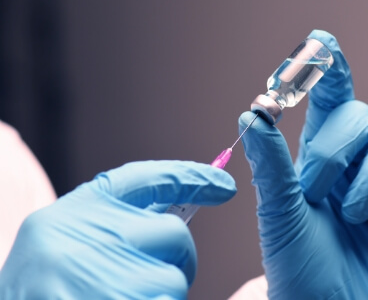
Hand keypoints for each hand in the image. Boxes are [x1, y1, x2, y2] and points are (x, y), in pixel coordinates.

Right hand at [0, 160, 235, 298]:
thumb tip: (175, 222)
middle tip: (150, 273)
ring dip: (160, 291)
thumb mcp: (70, 237)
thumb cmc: (43, 282)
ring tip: (120, 294)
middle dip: (178, 256)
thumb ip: (119, 221)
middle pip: (177, 235)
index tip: (224, 184)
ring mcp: (105, 275)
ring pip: (174, 280)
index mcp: (80, 210)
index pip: (151, 178)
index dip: (193, 177)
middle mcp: (90, 234)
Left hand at [239, 30, 367, 298]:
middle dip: (339, 150)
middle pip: (365, 115)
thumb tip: (251, 112)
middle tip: (316, 189)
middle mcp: (359, 163)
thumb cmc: (296, 264)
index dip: (328, 69)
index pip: (330, 100)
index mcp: (322, 157)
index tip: (320, 40)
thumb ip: (270, 164)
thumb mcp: (277, 213)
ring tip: (352, 218)